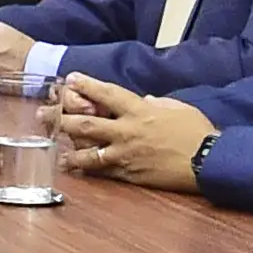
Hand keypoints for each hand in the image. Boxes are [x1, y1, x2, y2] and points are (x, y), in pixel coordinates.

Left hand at [51, 79, 218, 191]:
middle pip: (86, 122)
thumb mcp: (179, 108)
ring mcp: (126, 153)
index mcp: (140, 110)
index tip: (69, 79)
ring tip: (54, 148)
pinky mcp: (129, 173)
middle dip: (61, 117)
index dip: (86, 85)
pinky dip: (86, 169)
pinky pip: (102, 171)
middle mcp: (127, 130)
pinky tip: (73, 168)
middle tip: (43, 115)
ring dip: (68, 149)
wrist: (209, 161)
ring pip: (88, 151)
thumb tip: (145, 100)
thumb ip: (158, 102)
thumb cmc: (198, 132)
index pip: (107, 93)